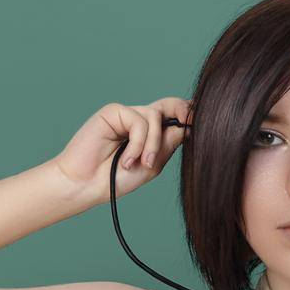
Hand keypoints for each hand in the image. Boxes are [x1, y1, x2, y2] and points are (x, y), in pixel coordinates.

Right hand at [52, 97, 192, 204]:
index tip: (201, 122)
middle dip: (182, 110)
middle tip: (189, 122)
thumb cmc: (117, 178)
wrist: (88, 185)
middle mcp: (139, 121)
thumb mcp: (153, 164)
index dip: (188, 116)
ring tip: (141, 164)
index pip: (174, 117)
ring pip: (155, 118)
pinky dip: (138, 144)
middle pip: (168, 105)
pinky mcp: (113, 112)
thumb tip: (188, 126)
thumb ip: (169, 144)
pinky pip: (139, 121)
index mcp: (151, 133)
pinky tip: (126, 159)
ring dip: (153, 145)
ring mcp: (126, 115)